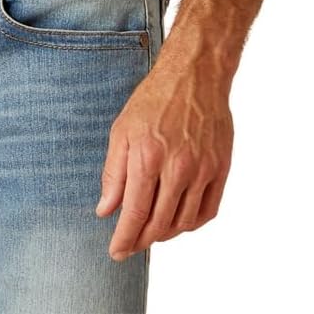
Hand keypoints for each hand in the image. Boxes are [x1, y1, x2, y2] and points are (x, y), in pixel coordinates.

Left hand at [95, 48, 233, 258]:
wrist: (195, 75)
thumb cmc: (155, 99)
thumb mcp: (122, 130)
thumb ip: (113, 173)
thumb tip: (105, 210)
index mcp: (147, 157)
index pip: (134, 214)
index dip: (124, 239)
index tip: (116, 252)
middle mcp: (177, 168)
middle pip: (159, 224)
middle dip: (142, 241)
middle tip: (131, 245)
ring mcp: (203, 170)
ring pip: (184, 223)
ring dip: (166, 234)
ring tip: (153, 230)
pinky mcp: (221, 169)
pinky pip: (207, 212)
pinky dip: (192, 223)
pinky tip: (179, 219)